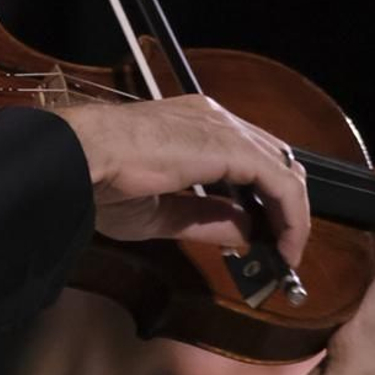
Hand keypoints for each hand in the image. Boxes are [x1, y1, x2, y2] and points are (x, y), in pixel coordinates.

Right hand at [51, 94, 309, 272]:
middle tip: (280, 250)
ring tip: (286, 255)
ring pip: (283, 171)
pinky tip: (285, 246)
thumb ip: (205, 219)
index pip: (249, 158)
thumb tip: (245, 233)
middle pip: (274, 160)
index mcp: (193, 127)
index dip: (264, 199)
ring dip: (292, 216)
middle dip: (285, 207)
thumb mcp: (161, 213)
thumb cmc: (102, 180)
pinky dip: (291, 217)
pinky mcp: (233, 146)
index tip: (264, 239)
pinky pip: (281, 184)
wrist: (82, 157)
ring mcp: (225, 128)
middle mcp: (214, 119)